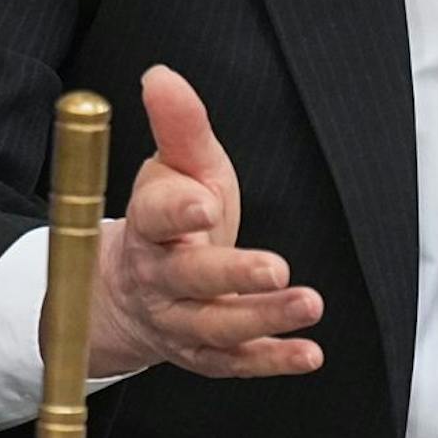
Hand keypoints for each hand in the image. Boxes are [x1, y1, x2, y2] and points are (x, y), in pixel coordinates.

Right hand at [78, 65, 324, 379]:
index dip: (178, 210)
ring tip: (308, 304)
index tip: (205, 204)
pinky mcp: (204, 353)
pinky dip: (272, 360)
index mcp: (149, 225)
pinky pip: (236, 363)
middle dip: (232, 275)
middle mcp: (160, 277)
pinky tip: (308, 353)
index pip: (156, 216)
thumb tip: (162, 74)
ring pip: (216, 327)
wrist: (129, 292)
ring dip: (263, 318)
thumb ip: (179, 124)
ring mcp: (180, 320)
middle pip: (190, 280)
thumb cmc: (169, 218)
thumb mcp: (177, 166)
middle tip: (275, 268)